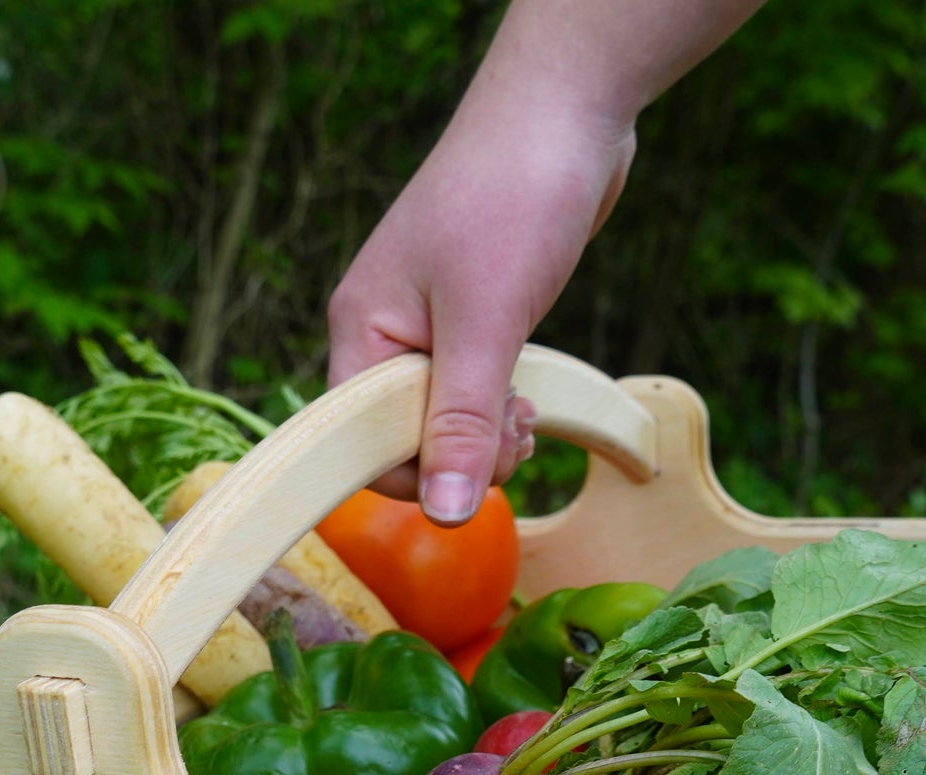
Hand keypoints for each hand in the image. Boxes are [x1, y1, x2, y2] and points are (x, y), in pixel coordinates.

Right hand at [327, 97, 633, 523]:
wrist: (565, 109)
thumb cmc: (514, 199)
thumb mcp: (488, 324)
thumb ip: (463, 423)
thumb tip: (448, 514)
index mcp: (360, 331)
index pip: (361, 447)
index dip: (418, 475)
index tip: (480, 463)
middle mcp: (381, 335)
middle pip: (402, 441)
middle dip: (461, 456)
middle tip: (517, 435)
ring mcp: (424, 328)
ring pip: (441, 421)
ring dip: (486, 437)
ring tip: (527, 415)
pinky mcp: (466, 322)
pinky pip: (467, 394)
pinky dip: (497, 409)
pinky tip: (527, 399)